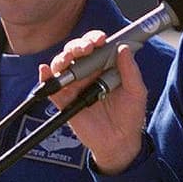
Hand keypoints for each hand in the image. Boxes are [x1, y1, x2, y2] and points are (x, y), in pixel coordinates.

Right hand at [44, 33, 147, 173]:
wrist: (120, 142)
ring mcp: (75, 86)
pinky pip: (52, 87)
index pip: (95, 46)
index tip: (100, 39)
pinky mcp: (64, 101)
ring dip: (63, 58)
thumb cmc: (129, 116)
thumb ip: (130, 70)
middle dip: (78, 45)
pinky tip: (45, 70)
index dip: (95, 39)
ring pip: (62, 65)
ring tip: (68, 59)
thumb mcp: (136, 91)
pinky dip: (46, 77)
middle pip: (76, 52)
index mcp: (104, 67)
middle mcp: (88, 73)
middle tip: (86, 48)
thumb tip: (123, 48)